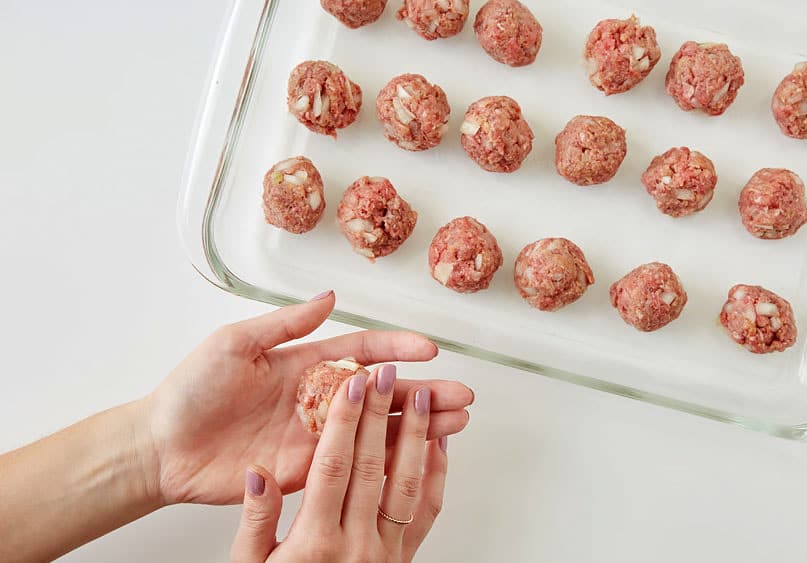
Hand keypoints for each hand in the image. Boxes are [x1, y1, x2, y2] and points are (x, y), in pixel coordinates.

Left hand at [146, 291, 472, 504]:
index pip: (362, 351)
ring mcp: (317, 436)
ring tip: (456, 422)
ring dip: (419, 426)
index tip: (429, 348)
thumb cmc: (189, 392)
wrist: (161, 448)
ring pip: (379, 430)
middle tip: (461, 393)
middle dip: (424, 392)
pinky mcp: (309, 471)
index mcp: (304, 365)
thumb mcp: (235, 343)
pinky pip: (356, 464)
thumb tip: (328, 297)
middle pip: (383, 394)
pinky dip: (390, 459)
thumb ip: (285, 323)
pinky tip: (419, 455)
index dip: (397, 347)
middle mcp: (318, 400)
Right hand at [231, 365, 446, 561]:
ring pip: (409, 483)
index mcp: (314, 545)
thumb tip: (258, 475)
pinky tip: (439, 442)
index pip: (333, 468)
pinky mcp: (405, 558)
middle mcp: (356, 546)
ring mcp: (387, 553)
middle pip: (373, 466)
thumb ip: (256, 522)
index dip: (344, 421)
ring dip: (418, 435)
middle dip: (381, 413)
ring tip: (423, 396)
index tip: (352, 384)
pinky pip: (428, 510)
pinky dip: (437, 472)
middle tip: (387, 373)